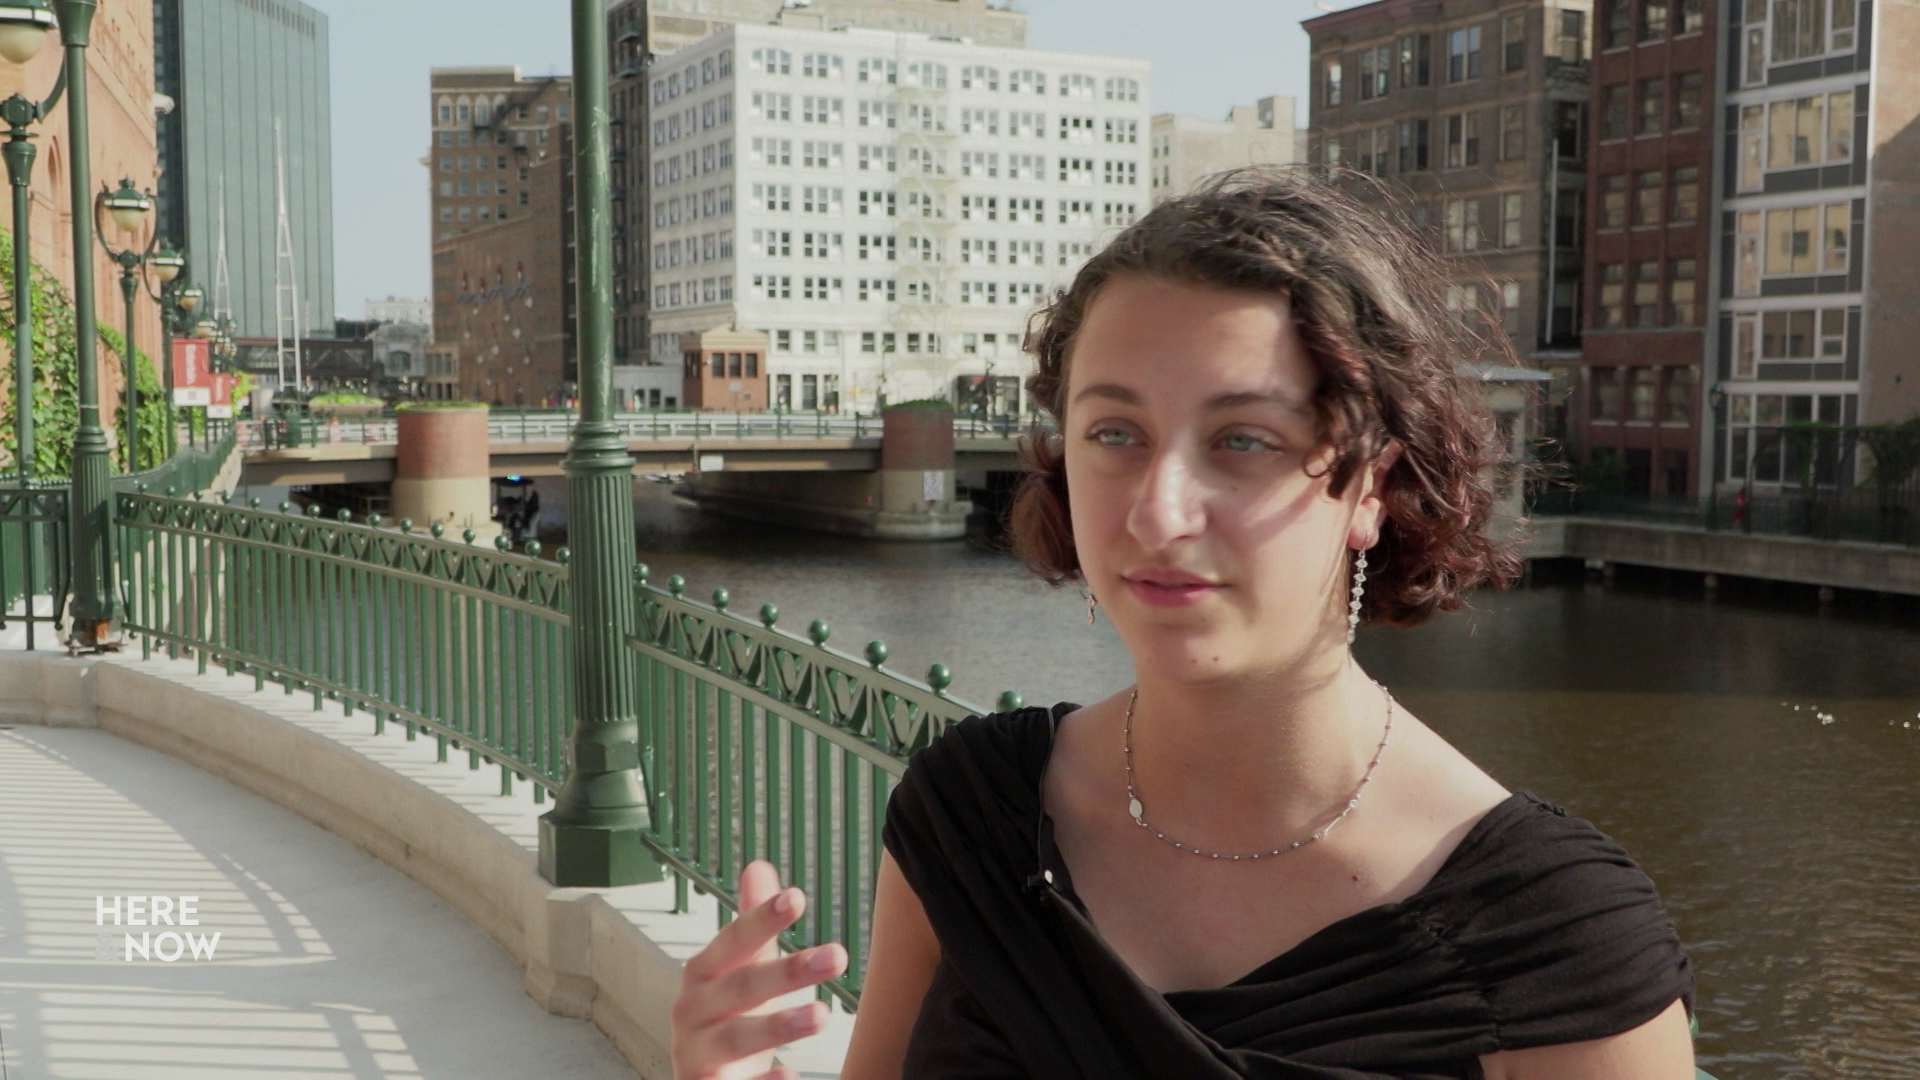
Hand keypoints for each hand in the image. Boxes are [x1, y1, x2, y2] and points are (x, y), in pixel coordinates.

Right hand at [670, 860, 848, 1079]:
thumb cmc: (724, 1019)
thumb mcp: (738, 970)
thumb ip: (751, 926)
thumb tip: (759, 866)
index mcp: (702, 977)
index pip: (732, 941)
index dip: (761, 920)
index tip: (796, 897)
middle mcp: (692, 1015)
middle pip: (739, 988)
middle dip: (786, 971)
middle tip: (837, 955)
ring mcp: (697, 1057)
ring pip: (736, 1039)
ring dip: (778, 1025)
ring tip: (822, 1014)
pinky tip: (791, 1076)